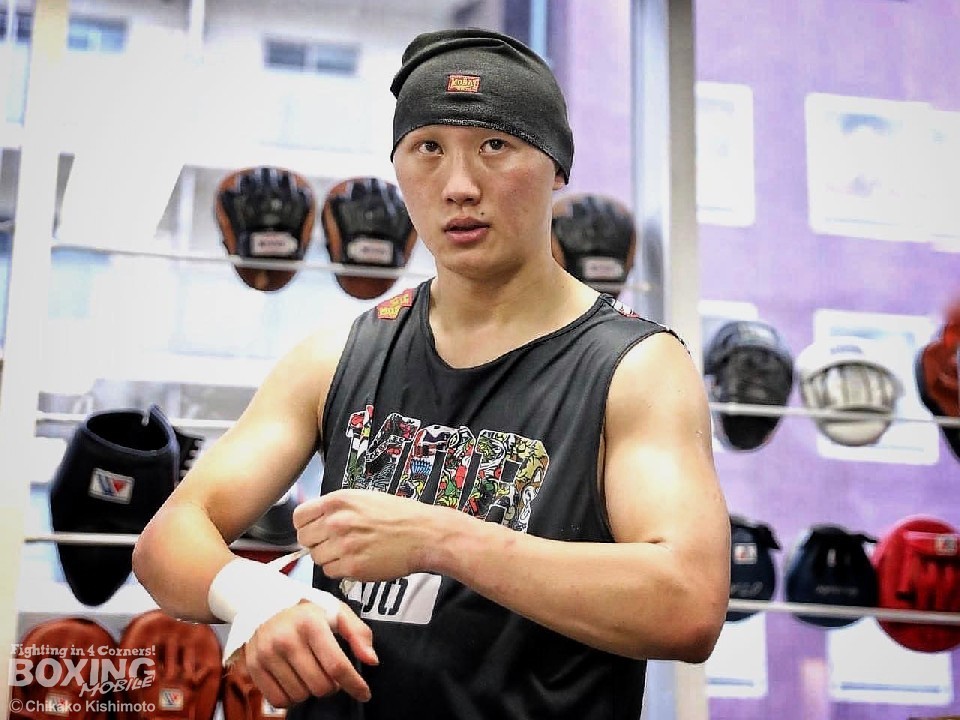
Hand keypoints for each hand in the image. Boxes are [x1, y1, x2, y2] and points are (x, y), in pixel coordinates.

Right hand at [241, 598, 377, 707]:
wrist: (265, 602)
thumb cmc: (307, 610)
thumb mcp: (337, 611)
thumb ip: (358, 633)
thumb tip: (372, 660)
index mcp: (311, 623)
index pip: (337, 665)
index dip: (354, 684)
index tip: (364, 693)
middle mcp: (286, 639)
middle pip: (321, 686)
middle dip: (332, 685)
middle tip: (330, 673)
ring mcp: (267, 654)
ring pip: (301, 696)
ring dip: (311, 690)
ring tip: (310, 672)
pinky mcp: (254, 666)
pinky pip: (278, 700)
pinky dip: (291, 697)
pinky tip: (295, 680)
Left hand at [293, 489, 440, 581]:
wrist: (423, 534)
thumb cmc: (398, 515)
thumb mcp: (364, 498)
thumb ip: (337, 507)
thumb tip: (316, 520)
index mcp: (338, 501)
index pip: (299, 516)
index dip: (305, 525)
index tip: (314, 530)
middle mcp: (337, 521)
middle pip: (304, 539)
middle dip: (316, 542)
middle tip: (334, 543)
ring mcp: (344, 545)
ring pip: (317, 558)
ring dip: (329, 558)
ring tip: (350, 552)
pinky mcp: (353, 566)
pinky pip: (331, 572)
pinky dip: (341, 570)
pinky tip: (357, 561)